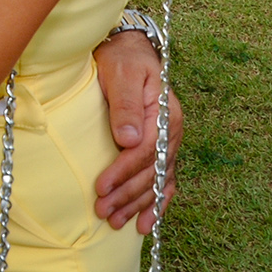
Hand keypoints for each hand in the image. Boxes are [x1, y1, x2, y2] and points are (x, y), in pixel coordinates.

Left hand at [92, 31, 183, 231]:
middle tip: (102, 212)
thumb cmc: (122, 58)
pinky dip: (156, 202)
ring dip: (137, 204)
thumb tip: (128, 140)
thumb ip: (125, 104)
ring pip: (157, 181)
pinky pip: (164, 180)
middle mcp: (171, 132)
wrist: (129, 49)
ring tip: (115, 222)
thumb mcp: (121, 73)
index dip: (122, 173)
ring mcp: (168, 142)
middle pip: (150, 172)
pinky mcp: (160, 147)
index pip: (143, 152)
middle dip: (126, 195)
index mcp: (164, 115)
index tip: (101, 188)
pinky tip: (146, 222)